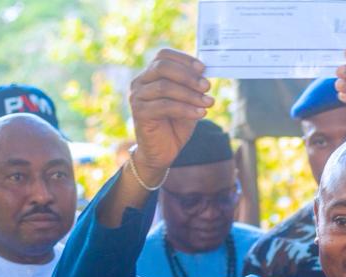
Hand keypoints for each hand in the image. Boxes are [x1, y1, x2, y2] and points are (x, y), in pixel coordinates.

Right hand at [128, 49, 214, 177]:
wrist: (162, 152)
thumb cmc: (175, 125)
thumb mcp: (187, 102)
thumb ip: (193, 87)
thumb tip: (206, 75)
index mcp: (150, 74)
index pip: (164, 55)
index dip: (184, 59)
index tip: (203, 69)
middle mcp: (140, 82)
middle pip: (163, 67)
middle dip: (188, 76)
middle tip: (207, 86)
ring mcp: (137, 96)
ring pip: (165, 87)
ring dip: (190, 94)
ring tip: (208, 103)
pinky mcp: (139, 112)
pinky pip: (164, 106)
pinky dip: (185, 109)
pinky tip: (200, 114)